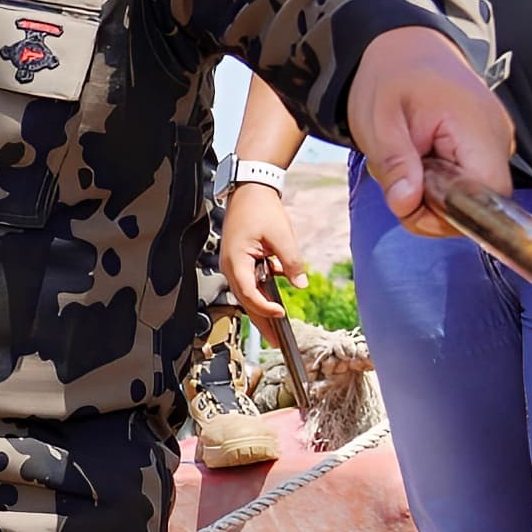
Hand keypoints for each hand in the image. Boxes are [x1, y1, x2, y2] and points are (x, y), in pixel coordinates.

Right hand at [220, 179, 301, 321]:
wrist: (250, 189)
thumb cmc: (261, 209)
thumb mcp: (281, 236)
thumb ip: (292, 261)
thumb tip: (301, 284)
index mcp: (236, 261)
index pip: (248, 294)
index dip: (264, 307)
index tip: (280, 314)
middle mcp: (231, 267)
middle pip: (246, 301)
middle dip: (262, 322)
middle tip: (277, 342)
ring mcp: (234, 265)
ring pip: (248, 294)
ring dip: (262, 310)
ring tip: (276, 329)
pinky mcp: (240, 261)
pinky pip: (250, 283)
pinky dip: (262, 293)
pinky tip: (276, 300)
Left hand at [345, 27, 519, 239]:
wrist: (405, 47)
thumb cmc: (391, 77)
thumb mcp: (378, 121)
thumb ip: (394, 164)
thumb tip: (407, 205)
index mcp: (476, 128)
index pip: (486, 198)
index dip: (448, 214)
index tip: (410, 196)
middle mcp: (498, 138)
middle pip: (479, 205)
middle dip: (434, 207)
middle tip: (400, 176)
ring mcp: (496, 143)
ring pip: (472, 198)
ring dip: (434, 195)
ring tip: (411, 159)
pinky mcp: (488, 147)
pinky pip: (469, 184)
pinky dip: (441, 185)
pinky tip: (423, 158)